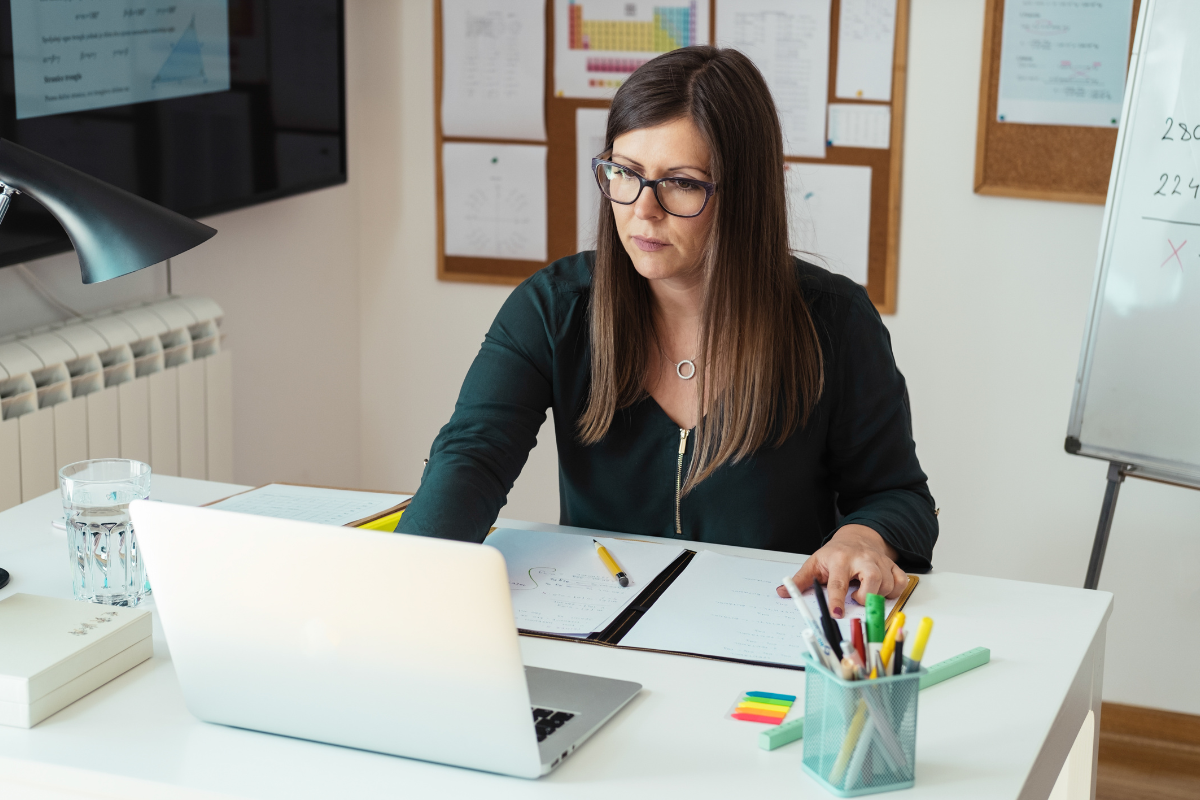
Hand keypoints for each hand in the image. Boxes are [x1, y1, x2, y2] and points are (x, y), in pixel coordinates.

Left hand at [775, 524, 906, 617]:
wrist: (856, 537)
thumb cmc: (835, 554)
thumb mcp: (815, 563)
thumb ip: (801, 580)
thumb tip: (782, 592)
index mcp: (840, 559)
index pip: (838, 582)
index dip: (837, 599)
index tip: (836, 614)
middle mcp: (862, 559)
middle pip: (873, 578)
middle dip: (867, 596)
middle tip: (857, 600)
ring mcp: (879, 562)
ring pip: (888, 582)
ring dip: (878, 595)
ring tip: (864, 592)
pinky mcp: (892, 565)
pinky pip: (901, 581)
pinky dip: (895, 590)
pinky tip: (881, 590)